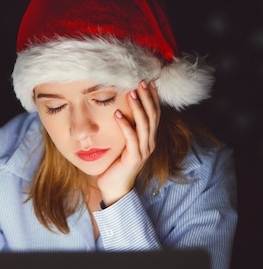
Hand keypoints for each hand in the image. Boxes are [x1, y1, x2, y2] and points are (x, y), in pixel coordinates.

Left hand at [97, 80, 160, 206]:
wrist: (114, 187)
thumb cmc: (117, 164)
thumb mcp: (124, 143)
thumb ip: (126, 128)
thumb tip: (119, 107)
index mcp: (149, 139)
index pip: (155, 114)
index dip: (153, 98)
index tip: (148, 82)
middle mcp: (150, 143)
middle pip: (152, 116)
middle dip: (147, 98)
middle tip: (140, 82)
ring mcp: (143, 151)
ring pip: (144, 125)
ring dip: (138, 108)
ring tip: (131, 93)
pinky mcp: (134, 157)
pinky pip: (131, 138)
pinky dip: (125, 124)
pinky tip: (117, 113)